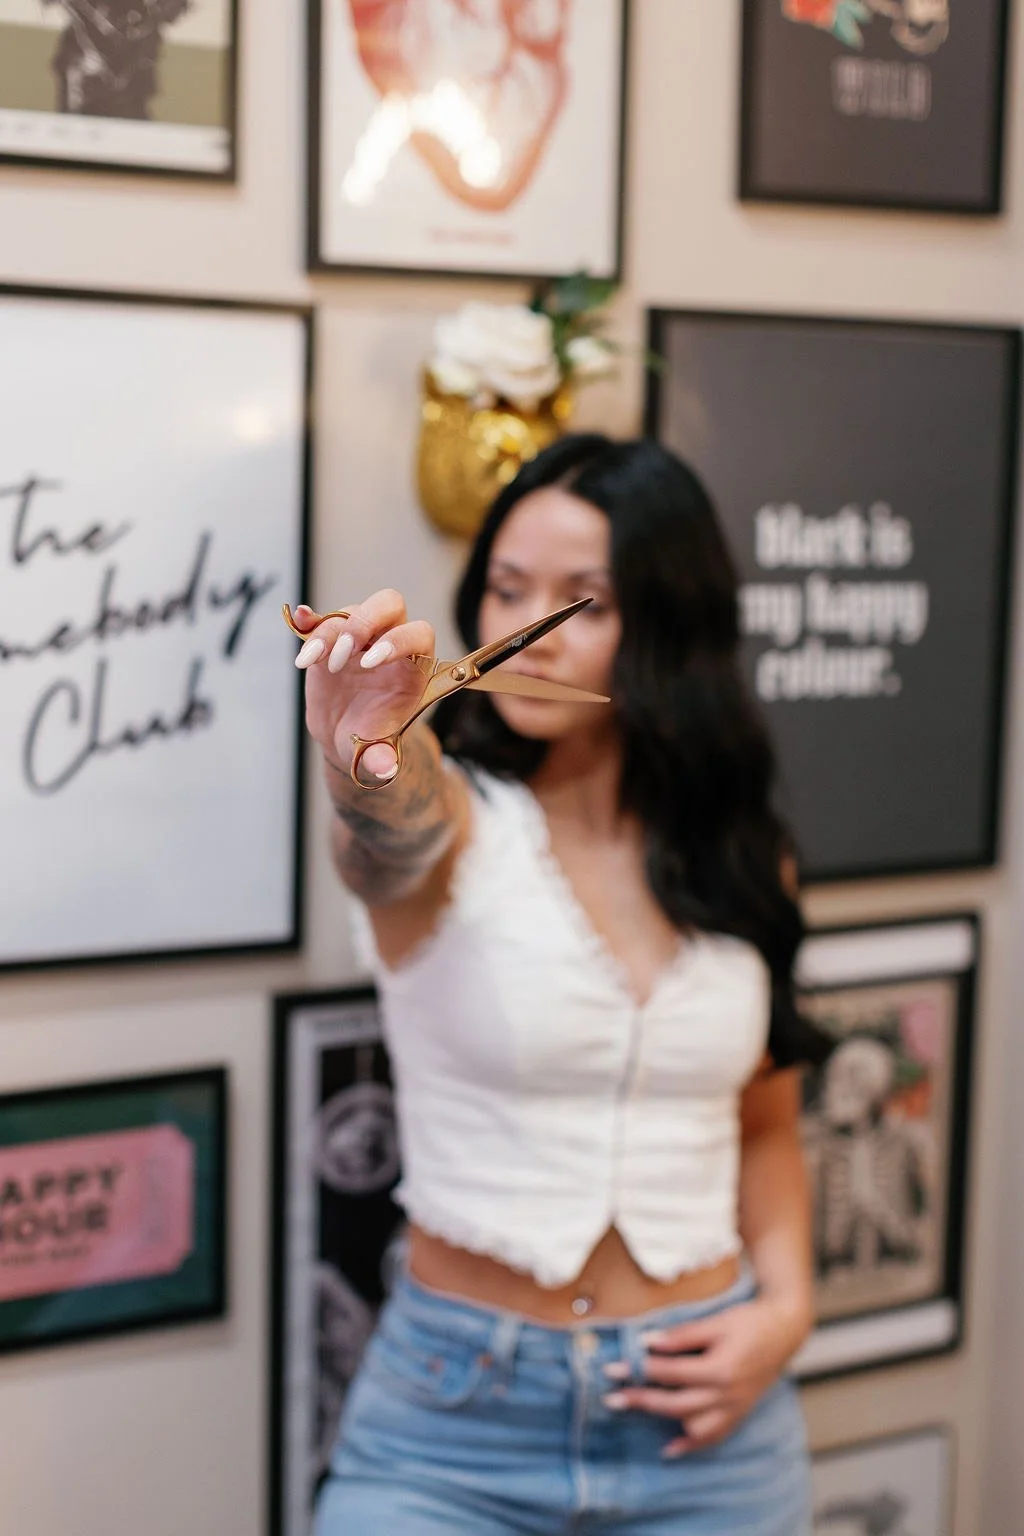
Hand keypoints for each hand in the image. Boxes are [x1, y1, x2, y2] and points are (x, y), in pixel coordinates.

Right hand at [289, 589, 435, 781]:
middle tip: (343, 654)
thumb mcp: (378, 751)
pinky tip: (299, 620)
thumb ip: (382, 758)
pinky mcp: (331, 640)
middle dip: (365, 622)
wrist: (347, 737)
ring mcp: (360, 638)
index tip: (370, 663)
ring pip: (350, 612)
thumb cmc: (372, 740)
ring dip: (331, 632)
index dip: (397, 642)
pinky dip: (309, 621)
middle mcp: (389, 642)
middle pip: (389, 605)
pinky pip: (321, 620)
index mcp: (413, 665)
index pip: (418, 634)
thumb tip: (383, 769)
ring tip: (315, 662)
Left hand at [603, 1297, 810, 1457]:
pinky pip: (714, 1437)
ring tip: (632, 1412)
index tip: (613, 1368)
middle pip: (674, 1403)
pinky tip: (671, 1448)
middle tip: (610, 1398)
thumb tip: (647, 1343)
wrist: (785, 1331)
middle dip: (640, 1400)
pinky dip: (692, 1444)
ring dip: (661, 1420)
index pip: (669, 1373)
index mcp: (720, 1370)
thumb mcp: (716, 1321)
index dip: (638, 1370)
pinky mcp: (738, 1414)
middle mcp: (727, 1395)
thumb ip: (682, 1336)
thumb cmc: (750, 1322)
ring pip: (692, 1425)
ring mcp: (734, 1408)